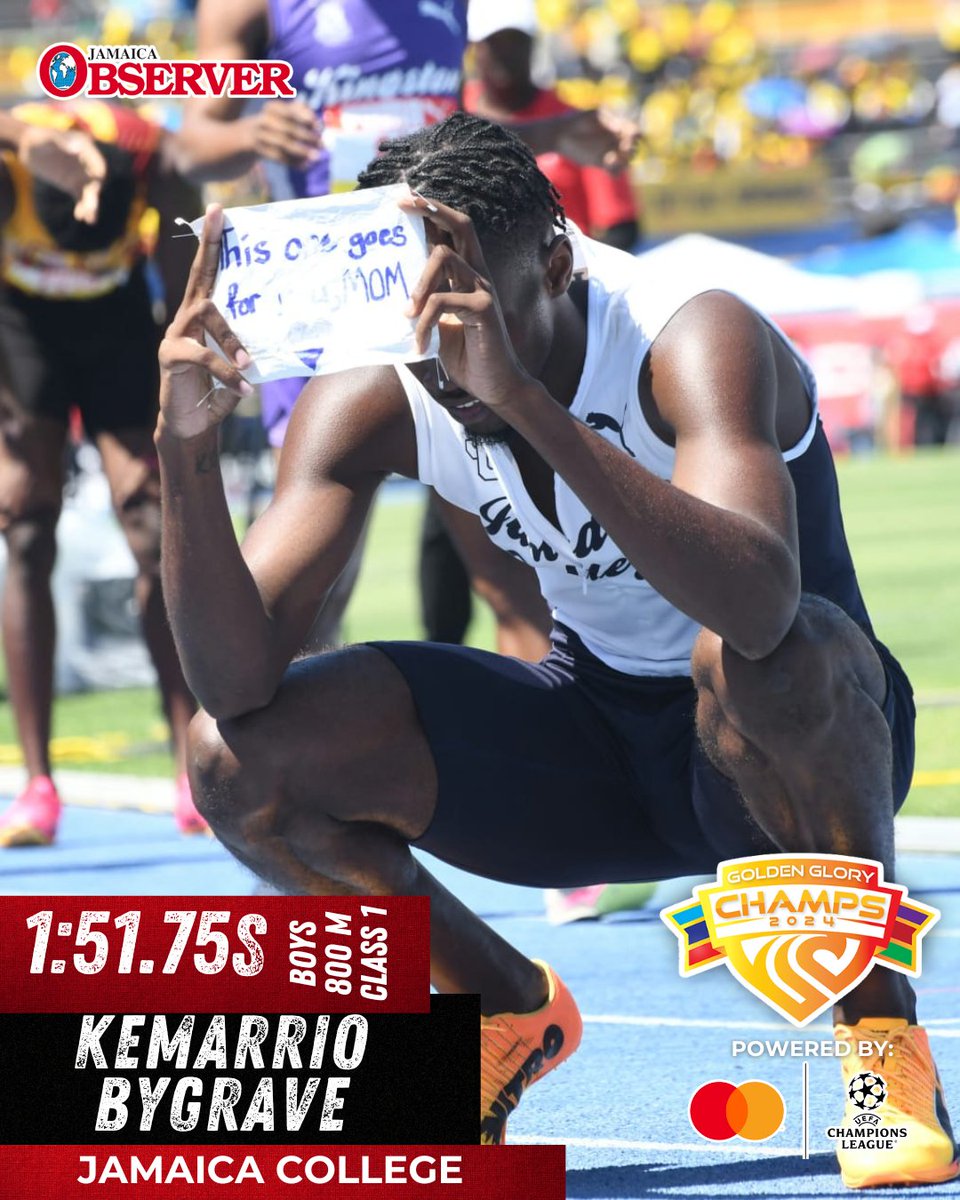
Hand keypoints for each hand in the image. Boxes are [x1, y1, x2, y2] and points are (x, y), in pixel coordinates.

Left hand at [18, 126, 105, 222]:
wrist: (27, 147)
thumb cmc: (36, 138)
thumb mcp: (44, 138)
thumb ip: (59, 141)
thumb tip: (76, 150)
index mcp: (85, 150)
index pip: (98, 164)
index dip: (98, 174)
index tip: (95, 184)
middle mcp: (87, 163)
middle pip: (95, 182)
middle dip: (93, 196)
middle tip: (89, 209)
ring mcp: (81, 175)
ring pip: (90, 193)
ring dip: (90, 206)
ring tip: (87, 219)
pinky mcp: (73, 185)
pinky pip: (82, 199)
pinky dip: (83, 208)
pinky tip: (81, 218)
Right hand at [158, 204, 252, 439]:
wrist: (192, 426)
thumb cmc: (217, 393)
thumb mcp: (240, 367)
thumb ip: (251, 350)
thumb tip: (282, 339)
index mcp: (202, 316)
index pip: (208, 273)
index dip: (212, 243)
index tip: (218, 211)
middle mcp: (186, 318)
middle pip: (200, 277)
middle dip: (210, 247)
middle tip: (220, 218)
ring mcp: (176, 335)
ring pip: (206, 315)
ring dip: (231, 338)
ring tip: (248, 364)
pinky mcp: (170, 357)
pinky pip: (201, 356)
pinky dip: (224, 372)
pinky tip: (243, 388)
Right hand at [249, 100, 321, 167]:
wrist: (248, 135)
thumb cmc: (275, 123)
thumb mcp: (284, 114)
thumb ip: (301, 114)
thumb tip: (319, 124)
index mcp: (272, 108)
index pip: (290, 111)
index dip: (305, 119)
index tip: (319, 127)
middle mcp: (264, 119)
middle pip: (288, 128)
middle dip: (307, 137)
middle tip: (323, 145)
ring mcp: (260, 135)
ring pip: (283, 144)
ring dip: (302, 151)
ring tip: (316, 157)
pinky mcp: (259, 150)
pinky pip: (278, 157)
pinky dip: (293, 162)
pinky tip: (305, 165)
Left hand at [398, 192, 531, 410]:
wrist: (496, 385)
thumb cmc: (466, 355)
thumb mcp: (435, 326)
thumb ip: (420, 306)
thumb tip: (385, 300)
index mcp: (467, 274)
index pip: (452, 230)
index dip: (431, 209)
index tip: (403, 196)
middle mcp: (478, 273)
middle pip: (461, 224)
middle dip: (430, 209)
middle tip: (401, 204)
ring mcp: (484, 288)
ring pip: (445, 257)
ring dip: (417, 282)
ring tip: (404, 314)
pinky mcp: (485, 308)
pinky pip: (444, 301)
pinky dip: (424, 323)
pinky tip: (419, 345)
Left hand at [556, 109, 639, 171]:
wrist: (560, 134)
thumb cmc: (577, 120)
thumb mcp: (594, 115)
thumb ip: (609, 119)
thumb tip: (623, 126)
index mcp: (617, 126)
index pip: (634, 131)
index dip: (636, 135)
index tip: (632, 136)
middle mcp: (615, 140)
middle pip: (633, 148)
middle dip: (631, 149)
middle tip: (624, 148)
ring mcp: (609, 152)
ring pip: (626, 161)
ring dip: (624, 162)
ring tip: (612, 158)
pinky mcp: (601, 164)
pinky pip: (615, 172)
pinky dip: (615, 171)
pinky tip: (608, 165)